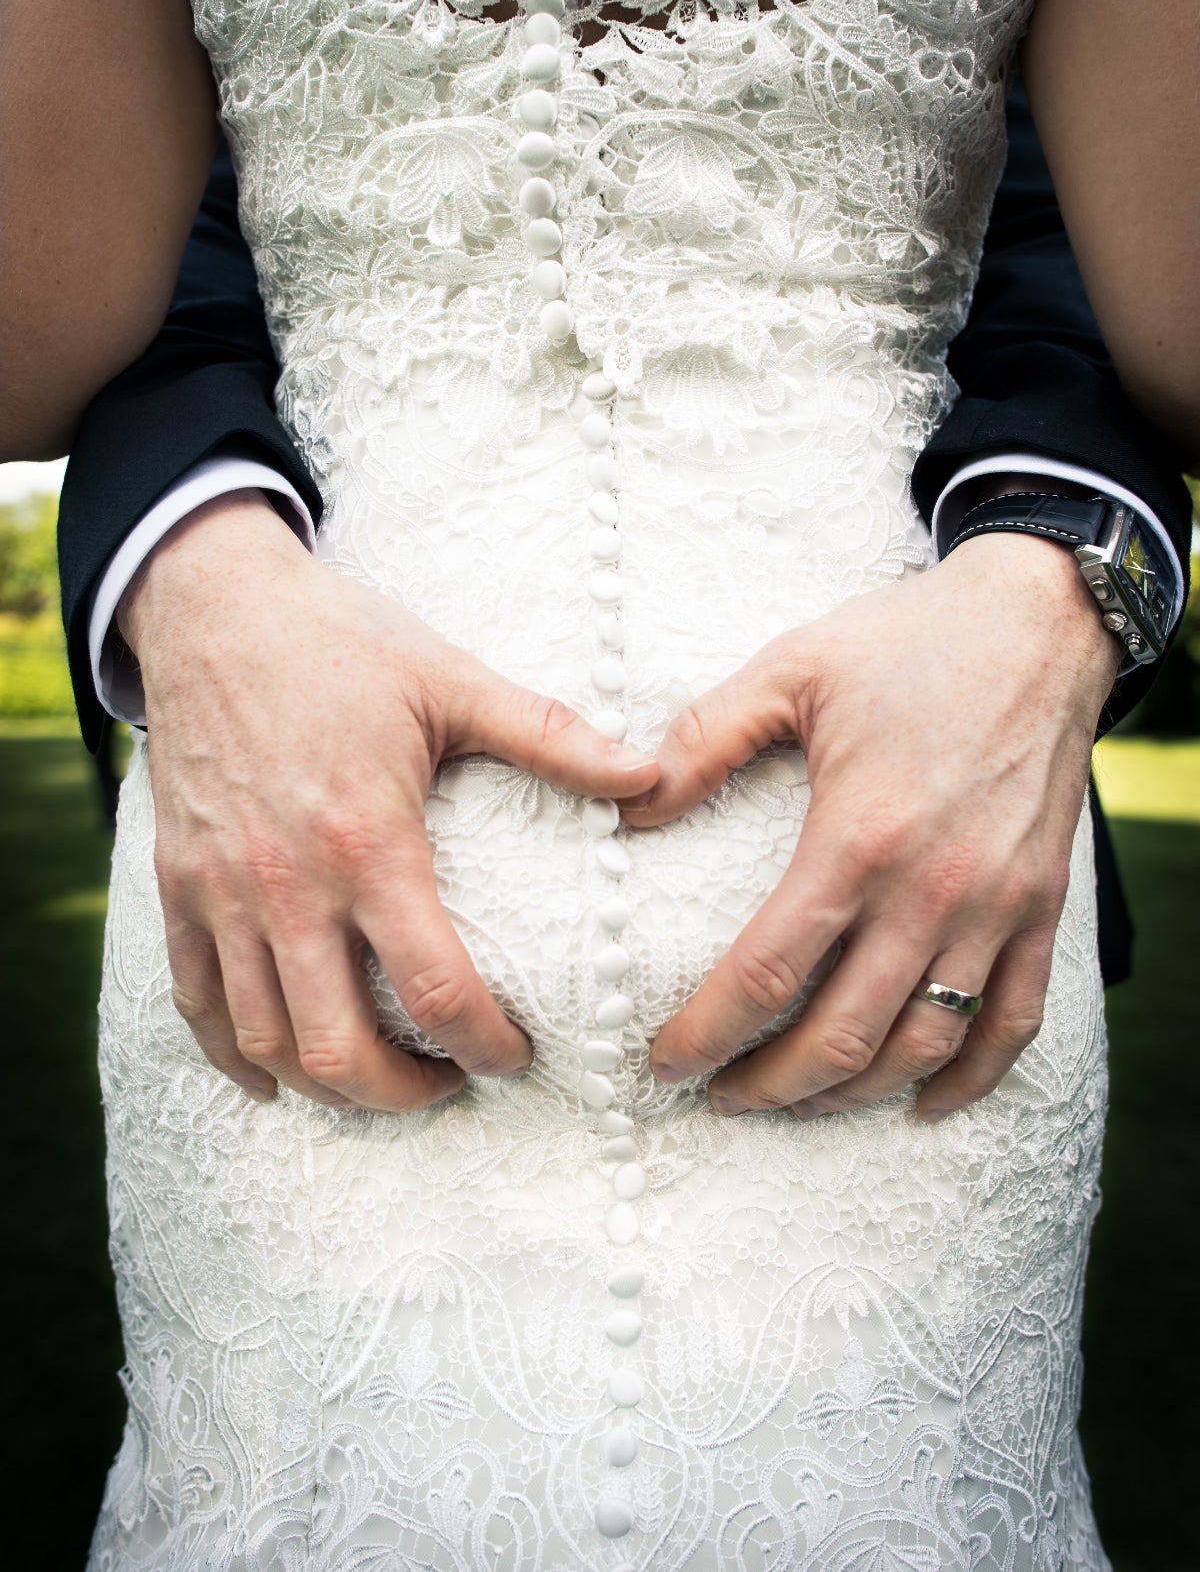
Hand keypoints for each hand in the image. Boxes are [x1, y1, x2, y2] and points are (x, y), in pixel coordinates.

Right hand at [120, 492, 658, 1109]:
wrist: (213, 604)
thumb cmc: (339, 641)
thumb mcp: (450, 679)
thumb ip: (551, 736)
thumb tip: (650, 776)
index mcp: (366, 842)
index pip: (434, 990)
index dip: (486, 1048)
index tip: (516, 1057)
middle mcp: (286, 885)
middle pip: (339, 1049)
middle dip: (404, 1096)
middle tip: (449, 1084)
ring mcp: (221, 893)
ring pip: (264, 1043)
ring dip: (327, 1087)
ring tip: (381, 1079)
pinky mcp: (176, 886)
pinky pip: (195, 1003)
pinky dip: (236, 1057)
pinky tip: (277, 1074)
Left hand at [623, 534, 1121, 1121]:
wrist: (1038, 623)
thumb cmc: (906, 643)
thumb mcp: (791, 669)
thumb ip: (702, 740)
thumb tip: (628, 809)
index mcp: (859, 837)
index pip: (768, 971)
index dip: (708, 1032)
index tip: (664, 1061)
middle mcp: (932, 891)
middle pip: (842, 1034)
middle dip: (769, 1085)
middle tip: (718, 1095)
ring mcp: (996, 908)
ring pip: (922, 1045)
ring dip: (853, 1093)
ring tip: (796, 1101)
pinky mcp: (1041, 908)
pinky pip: (1012, 1022)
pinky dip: (969, 1079)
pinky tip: (924, 1104)